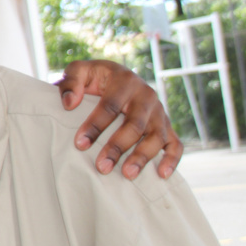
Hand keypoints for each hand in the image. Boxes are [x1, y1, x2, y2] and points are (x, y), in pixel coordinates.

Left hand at [56, 59, 182, 179]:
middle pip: (135, 124)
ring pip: (156, 136)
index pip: (110, 105)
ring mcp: (159, 111)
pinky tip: (162, 174)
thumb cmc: (94, 78)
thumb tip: (70, 104)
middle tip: (102, 166)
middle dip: (118, 147)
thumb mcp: (78, 71)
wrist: (116, 77)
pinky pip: (176, 144)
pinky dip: (172, 159)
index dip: (95, 125)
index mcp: (124, 80)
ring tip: (127, 174)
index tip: (80, 144)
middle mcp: (146, 95)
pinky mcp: (166, 125)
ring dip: (142, 156)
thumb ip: (70, 82)